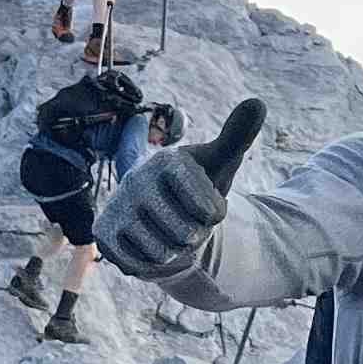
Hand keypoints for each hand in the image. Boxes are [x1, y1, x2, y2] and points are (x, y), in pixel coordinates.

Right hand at [97, 99, 265, 274]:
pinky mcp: (104, 232)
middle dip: (194, 234)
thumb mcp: (220, 165)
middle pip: (186, 232)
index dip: (213, 214)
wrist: (165, 216)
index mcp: (168, 162)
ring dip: (174, 249)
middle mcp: (137, 180)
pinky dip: (152, 262)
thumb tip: (257, 102)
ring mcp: (118, 206)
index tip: (205, 202)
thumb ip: (237, 137)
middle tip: (186, 220)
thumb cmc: (196, 189)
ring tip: (170, 232)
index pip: (206, 208)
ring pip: (163, 250)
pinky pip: (140, 261)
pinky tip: (150, 244)